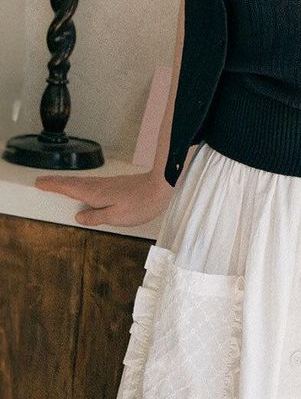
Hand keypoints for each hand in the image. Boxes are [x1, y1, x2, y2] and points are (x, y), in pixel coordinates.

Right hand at [33, 170, 173, 226]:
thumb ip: (96, 217)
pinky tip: (83, 189)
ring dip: (68, 182)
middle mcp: (100, 186)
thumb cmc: (141, 203)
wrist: (162, 186)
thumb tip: (79, 217)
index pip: (69, 189)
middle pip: (73, 183)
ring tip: (56, 184)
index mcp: (96, 194)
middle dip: (57, 182)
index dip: (54, 186)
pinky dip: (81, 184)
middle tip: (41, 181)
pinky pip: (92, 184)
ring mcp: (109, 184)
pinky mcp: (117, 185)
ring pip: (83, 182)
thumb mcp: (116, 217)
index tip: (39, 183)